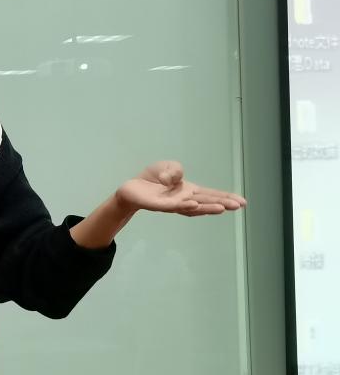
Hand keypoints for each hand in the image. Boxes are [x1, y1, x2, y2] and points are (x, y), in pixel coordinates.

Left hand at [114, 161, 246, 216]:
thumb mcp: (168, 167)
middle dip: (223, 204)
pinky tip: (194, 204)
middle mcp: (184, 200)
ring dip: (207, 207)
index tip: (242, 202)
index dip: (226, 198)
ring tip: (223, 208)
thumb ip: (177, 170)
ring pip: (193, 208)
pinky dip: (184, 205)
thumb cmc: (153, 179)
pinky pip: (173, 206)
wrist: (132, 188)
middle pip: (206, 202)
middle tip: (238, 206)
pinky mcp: (158, 206)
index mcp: (189, 191)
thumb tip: (176, 180)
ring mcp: (172, 205)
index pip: (211, 194)